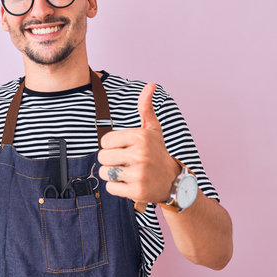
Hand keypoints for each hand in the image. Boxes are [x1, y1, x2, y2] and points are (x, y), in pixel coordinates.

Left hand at [97, 83, 179, 205]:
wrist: (173, 182)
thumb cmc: (157, 153)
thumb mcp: (153, 130)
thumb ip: (146, 108)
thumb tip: (150, 85)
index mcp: (140, 137)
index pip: (105, 141)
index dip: (111, 146)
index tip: (124, 149)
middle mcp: (140, 154)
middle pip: (102, 157)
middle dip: (110, 160)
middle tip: (125, 162)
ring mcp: (139, 173)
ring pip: (104, 172)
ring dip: (112, 174)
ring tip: (127, 172)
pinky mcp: (137, 191)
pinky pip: (110, 188)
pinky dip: (116, 187)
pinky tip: (129, 183)